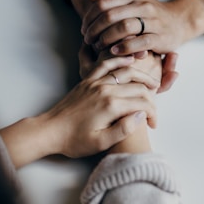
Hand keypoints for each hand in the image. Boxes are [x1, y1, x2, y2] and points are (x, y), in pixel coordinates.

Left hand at [0, 56, 158, 167]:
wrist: (49, 130)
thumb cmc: (74, 140)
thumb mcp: (100, 143)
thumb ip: (124, 129)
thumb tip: (141, 116)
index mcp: (111, 106)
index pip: (142, 103)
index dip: (152, 113)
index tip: (153, 124)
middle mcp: (105, 89)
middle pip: (137, 87)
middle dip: (150, 97)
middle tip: (154, 108)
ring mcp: (96, 82)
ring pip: (126, 72)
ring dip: (141, 76)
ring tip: (152, 83)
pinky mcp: (88, 80)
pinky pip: (105, 65)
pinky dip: (119, 60)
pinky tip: (128, 60)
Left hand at [82, 0, 203, 55]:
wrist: (178, 22)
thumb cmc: (151, 12)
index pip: (104, 3)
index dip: (90, 16)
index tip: (84, 28)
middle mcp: (143, 5)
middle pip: (111, 15)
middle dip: (94, 29)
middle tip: (87, 39)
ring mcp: (152, 21)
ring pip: (124, 27)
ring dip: (106, 38)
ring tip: (98, 46)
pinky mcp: (159, 38)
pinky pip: (138, 42)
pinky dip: (124, 47)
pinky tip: (114, 51)